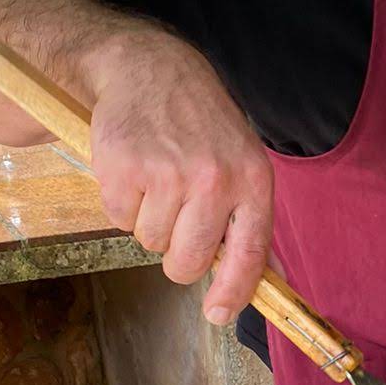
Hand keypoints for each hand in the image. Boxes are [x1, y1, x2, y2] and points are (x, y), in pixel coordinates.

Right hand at [83, 29, 272, 324]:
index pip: (248, 254)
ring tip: (157, 181)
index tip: (218, 315)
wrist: (150, 70)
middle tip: (176, 226)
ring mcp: (167, 173)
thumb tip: (266, 282)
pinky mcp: (123, 168)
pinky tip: (134, 170)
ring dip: (149, 222)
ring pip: (151, 242)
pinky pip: (120, 219)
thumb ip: (249, 219)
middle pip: (189, 261)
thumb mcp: (242, 162)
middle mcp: (213, 178)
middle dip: (179, 259)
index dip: (232, 292)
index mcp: (251, 179)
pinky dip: (122, 203)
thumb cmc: (201, 127)